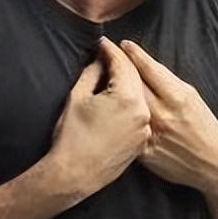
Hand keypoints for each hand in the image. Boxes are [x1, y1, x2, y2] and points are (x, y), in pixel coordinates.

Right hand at [48, 37, 150, 195]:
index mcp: (128, 98)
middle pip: (137, 79)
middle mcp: (143, 112)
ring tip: (116, 72)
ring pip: (142, 96)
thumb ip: (92, 73)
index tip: (103, 44)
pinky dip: (134, 102)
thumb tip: (100, 61)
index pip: (124, 65)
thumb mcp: (77, 97)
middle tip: (111, 53)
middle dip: (124, 64)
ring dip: (131, 82)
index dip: (112, 51)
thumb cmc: (71, 136)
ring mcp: (146, 127)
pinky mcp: (143, 140)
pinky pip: (142, 113)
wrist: (74, 174)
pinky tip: (122, 97)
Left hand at [119, 40, 217, 191]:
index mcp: (178, 97)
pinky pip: (124, 130)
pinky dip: (116, 119)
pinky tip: (109, 113)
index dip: (133, 54)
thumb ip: (170, 84)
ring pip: (124, 106)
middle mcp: (162, 113)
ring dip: (113, 92)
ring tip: (105, 82)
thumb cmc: (205, 128)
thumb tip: (148, 68)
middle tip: (106, 56)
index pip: (150, 69)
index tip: (122, 44)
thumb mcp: (194, 99)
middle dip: (118, 68)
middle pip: (132, 84)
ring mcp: (150, 133)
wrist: (211, 164)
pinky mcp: (143, 151)